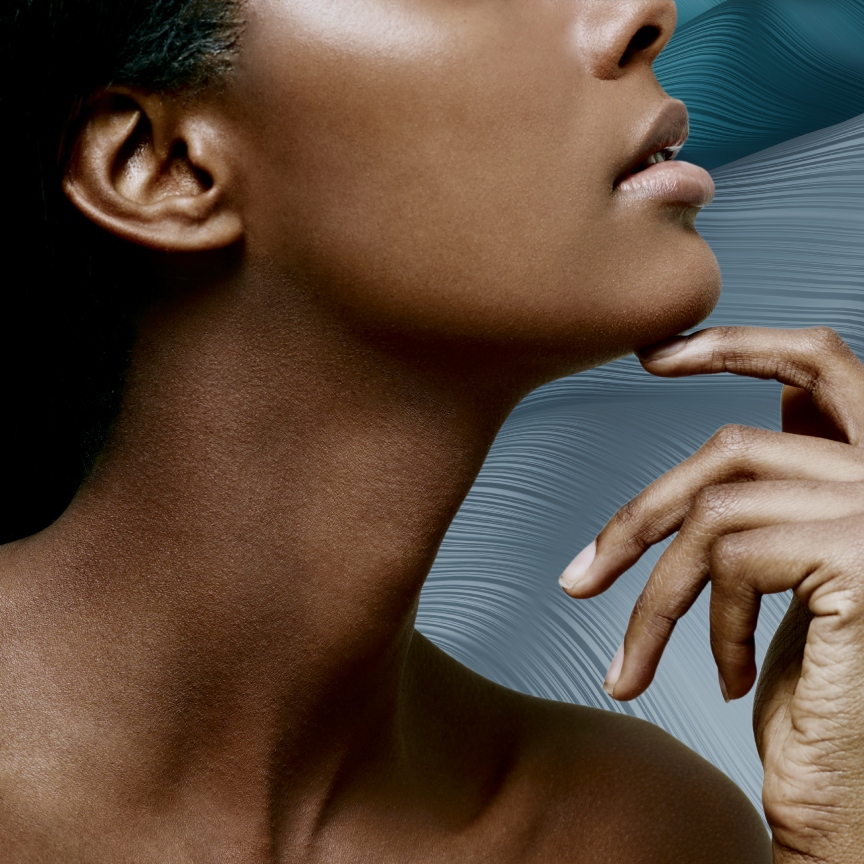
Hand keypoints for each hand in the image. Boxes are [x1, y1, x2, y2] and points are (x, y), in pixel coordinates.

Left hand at [559, 326, 863, 863]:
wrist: (861, 797)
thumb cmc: (831, 696)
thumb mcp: (804, 576)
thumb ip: (794, 493)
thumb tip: (757, 413)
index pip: (821, 364)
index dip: (738, 344)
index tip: (656, 353)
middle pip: (732, 449)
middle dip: (640, 515)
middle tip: (579, 580)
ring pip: (713, 508)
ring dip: (658, 593)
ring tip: (636, 663)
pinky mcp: (861, 557)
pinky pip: (731, 556)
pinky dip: (706, 620)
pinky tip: (722, 674)